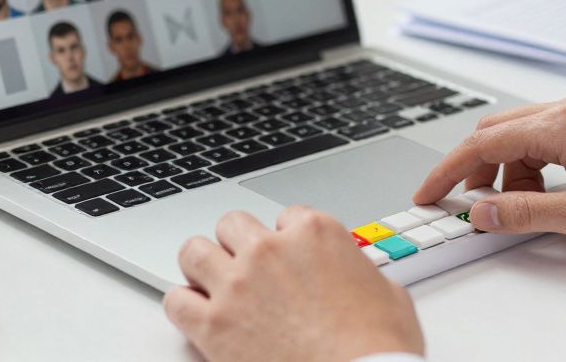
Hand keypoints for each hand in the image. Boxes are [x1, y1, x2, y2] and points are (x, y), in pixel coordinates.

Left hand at [164, 206, 424, 361]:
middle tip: (245, 268)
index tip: (288, 259)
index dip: (286, 240)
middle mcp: (271, 250)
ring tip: (209, 284)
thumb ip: (360, 273)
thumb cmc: (379, 349)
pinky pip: (175, 301)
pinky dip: (183, 307)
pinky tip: (196, 317)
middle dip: (238, 244)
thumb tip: (356, 279)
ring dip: (201, 266)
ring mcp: (238, 284)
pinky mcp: (214, 325)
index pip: (286, 217)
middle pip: (232, 224)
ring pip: (193, 251)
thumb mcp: (390, 295)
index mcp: (316, 234)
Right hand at [413, 94, 565, 245]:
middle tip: (469, 205)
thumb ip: (525, 212)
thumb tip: (481, 211)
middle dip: (474, 170)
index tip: (429, 193)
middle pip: (495, 133)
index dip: (449, 171)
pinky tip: (544, 194)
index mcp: (559, 124)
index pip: (482, 143)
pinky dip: (530, 165)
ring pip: (518, 136)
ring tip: (520, 208)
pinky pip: (542, 137)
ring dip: (506, 171)